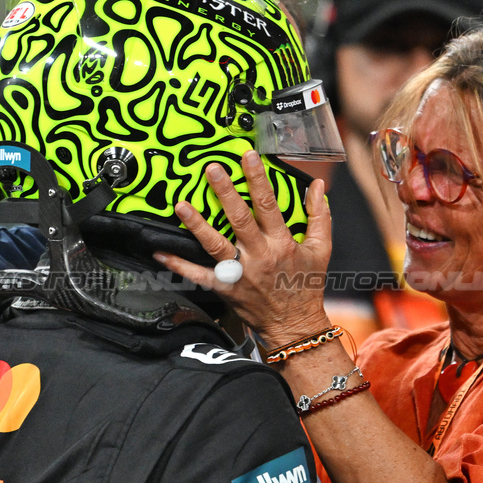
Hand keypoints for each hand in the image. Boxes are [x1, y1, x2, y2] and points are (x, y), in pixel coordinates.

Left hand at [154, 150, 333, 346]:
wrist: (294, 325)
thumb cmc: (305, 286)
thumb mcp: (321, 250)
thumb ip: (319, 216)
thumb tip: (318, 186)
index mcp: (282, 244)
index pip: (269, 205)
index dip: (258, 179)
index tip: (248, 157)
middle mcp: (259, 256)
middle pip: (239, 220)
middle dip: (225, 193)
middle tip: (211, 169)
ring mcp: (240, 273)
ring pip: (216, 245)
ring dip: (197, 224)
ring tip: (180, 204)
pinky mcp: (225, 288)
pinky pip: (198, 275)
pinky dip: (179, 265)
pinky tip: (161, 252)